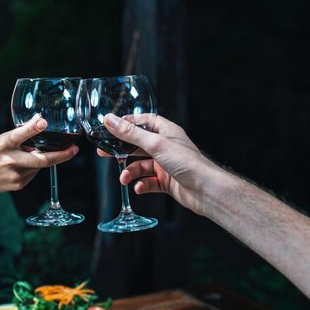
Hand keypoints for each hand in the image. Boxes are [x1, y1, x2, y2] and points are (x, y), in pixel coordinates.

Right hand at [0, 117, 78, 216]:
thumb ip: (18, 136)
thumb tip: (40, 124)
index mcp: (1, 145)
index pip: (17, 135)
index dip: (31, 128)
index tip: (43, 121)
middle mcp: (9, 161)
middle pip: (40, 160)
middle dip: (60, 156)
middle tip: (74, 150)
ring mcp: (14, 175)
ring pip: (38, 166)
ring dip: (39, 159)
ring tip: (24, 156)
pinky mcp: (18, 185)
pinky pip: (33, 174)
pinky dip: (32, 168)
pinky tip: (19, 166)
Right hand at [99, 112, 218, 214]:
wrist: (205, 190)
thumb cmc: (187, 163)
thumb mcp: (155, 144)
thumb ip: (130, 134)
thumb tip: (109, 120)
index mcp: (166, 131)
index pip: (144, 121)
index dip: (128, 123)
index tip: (111, 127)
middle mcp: (166, 147)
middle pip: (138, 145)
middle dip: (121, 151)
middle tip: (104, 154)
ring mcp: (166, 165)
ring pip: (141, 166)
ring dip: (130, 172)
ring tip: (123, 179)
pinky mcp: (167, 181)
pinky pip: (148, 182)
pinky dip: (142, 185)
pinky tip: (139, 188)